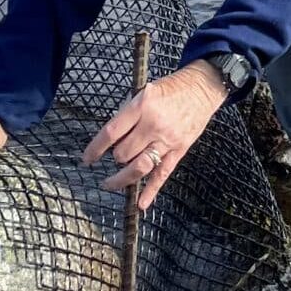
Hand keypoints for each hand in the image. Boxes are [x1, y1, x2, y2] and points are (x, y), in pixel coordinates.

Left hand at [83, 62, 227, 210]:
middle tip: (114, 157)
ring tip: (110, 183)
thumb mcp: (145, 91)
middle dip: (115, 157)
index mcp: (142, 106)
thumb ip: (128, 113)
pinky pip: (163, 174)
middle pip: (124, 153)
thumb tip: (112, 139)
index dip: (95, 148)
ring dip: (122, 179)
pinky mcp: (180, 150)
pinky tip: (142, 203)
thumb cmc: (173, 87)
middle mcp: (154, 124)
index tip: (87, 158)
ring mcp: (168, 139)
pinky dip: (151, 190)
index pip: (111, 133)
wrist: (203, 87)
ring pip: (139, 167)